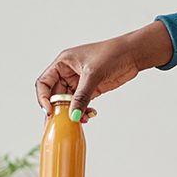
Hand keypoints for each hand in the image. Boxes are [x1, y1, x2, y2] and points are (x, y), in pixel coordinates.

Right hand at [35, 21, 173, 117]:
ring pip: (67, 102)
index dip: (43, 97)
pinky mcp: (90, 89)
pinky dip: (82, 111)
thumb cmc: (112, 54)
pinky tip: (88, 115)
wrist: (132, 54)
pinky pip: (80, 104)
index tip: (50, 110)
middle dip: (58, 109)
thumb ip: (82, 96)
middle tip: (61, 122)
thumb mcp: (93, 74)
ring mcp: (78, 82)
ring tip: (79, 119)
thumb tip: (72, 115)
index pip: (44, 82)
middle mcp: (67, 72)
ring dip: (71, 112)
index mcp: (62, 63)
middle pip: (54, 95)